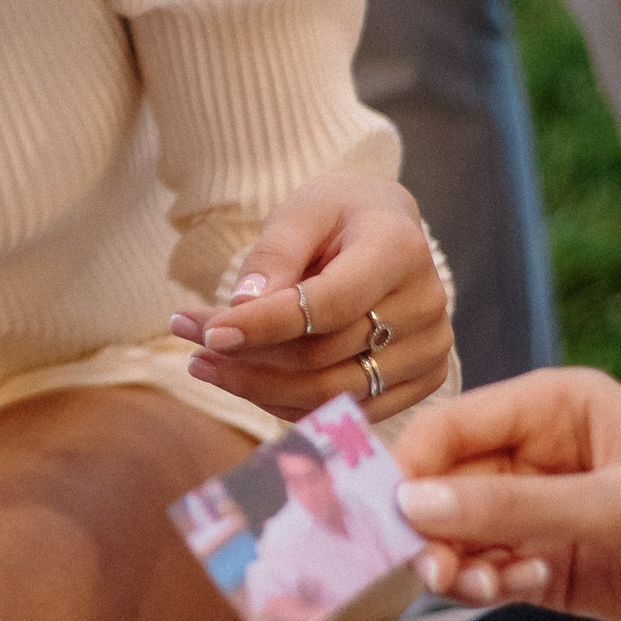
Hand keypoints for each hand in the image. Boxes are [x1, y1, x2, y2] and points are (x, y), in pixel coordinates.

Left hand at [174, 170, 451, 416]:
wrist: (385, 229)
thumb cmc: (338, 214)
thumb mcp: (302, 211)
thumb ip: (274, 255)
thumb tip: (240, 308)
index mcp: (401, 248)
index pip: (329, 304)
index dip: (265, 325)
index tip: (207, 333)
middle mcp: (426, 304)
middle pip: (324, 355)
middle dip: (247, 356)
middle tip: (190, 343)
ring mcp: (430, 348)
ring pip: (331, 392)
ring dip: (257, 386)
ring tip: (203, 363)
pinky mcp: (423, 381)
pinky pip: (346, 410)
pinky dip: (287, 402)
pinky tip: (243, 380)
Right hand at [390, 368, 620, 620]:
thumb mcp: (616, 507)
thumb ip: (510, 510)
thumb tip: (413, 505)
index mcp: (558, 405)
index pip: (455, 426)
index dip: (412, 465)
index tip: (378, 511)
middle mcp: (544, 455)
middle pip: (450, 485)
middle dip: (432, 525)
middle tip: (424, 566)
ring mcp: (549, 515)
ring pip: (465, 535)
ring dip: (459, 562)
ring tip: (471, 587)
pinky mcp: (558, 569)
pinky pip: (494, 573)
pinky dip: (487, 585)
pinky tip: (508, 592)